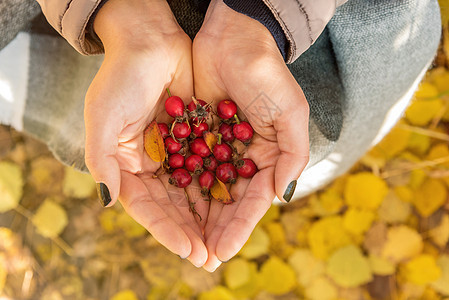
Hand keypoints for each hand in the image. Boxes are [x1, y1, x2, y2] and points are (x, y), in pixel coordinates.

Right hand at [84, 0, 207, 265]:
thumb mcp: (103, 119)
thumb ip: (103, 161)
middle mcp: (150, 163)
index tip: (190, 250)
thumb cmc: (122, 77)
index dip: (167, 231)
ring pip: (193, 192)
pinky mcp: (195, 137)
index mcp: (125, 164)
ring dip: (208, 217)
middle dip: (192, 231)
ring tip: (223, 241)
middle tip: (211, 257)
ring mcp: (174, 151)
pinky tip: (233, 205)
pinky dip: (219, 186)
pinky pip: (208, 167)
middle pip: (173, 206)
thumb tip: (108, 201)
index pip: (147, 207)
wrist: (151, 40)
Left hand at [193, 0, 309, 270]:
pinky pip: (187, 167)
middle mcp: (242, 157)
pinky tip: (171, 210)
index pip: (253, 201)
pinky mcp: (196, 135)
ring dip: (197, 218)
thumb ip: (293, 154)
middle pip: (228, 202)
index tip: (223, 251)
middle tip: (202, 258)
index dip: (239, 228)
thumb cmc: (266, 73)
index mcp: (267, 156)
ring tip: (186, 243)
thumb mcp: (291, 112)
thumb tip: (282, 194)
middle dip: (216, 230)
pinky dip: (180, 189)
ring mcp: (218, 148)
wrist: (232, 36)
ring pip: (206, 191)